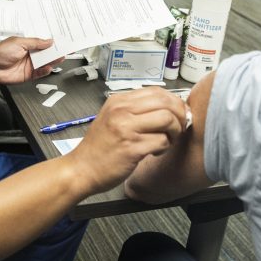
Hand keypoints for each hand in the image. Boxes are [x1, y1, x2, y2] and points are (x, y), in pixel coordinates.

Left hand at [0, 37, 63, 84]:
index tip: (61, 41)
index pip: (43, 44)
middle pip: (46, 54)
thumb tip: (48, 41)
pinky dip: (45, 71)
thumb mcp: (19, 43)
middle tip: (65, 50)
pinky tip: (49, 67)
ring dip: (52, 61)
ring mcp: (29, 65)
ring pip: (44, 63)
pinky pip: (39, 73)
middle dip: (55, 52)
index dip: (51, 43)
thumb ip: (35, 43)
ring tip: (60, 58)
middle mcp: (30, 55)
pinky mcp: (28, 75)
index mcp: (27, 45)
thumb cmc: (0, 52)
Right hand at [65, 88, 187, 194]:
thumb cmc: (99, 148)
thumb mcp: (112, 118)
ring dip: (174, 132)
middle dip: (179, 115)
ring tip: (166, 141)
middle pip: (166, 102)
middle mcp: (122, 111)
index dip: (174, 102)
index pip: (157, 91)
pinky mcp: (131, 148)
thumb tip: (168, 107)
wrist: (81, 169)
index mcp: (118, 101)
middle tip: (178, 127)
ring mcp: (126, 128)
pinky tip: (154, 152)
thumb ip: (136, 110)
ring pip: (167, 120)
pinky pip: (162, 141)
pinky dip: (164, 148)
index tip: (178, 114)